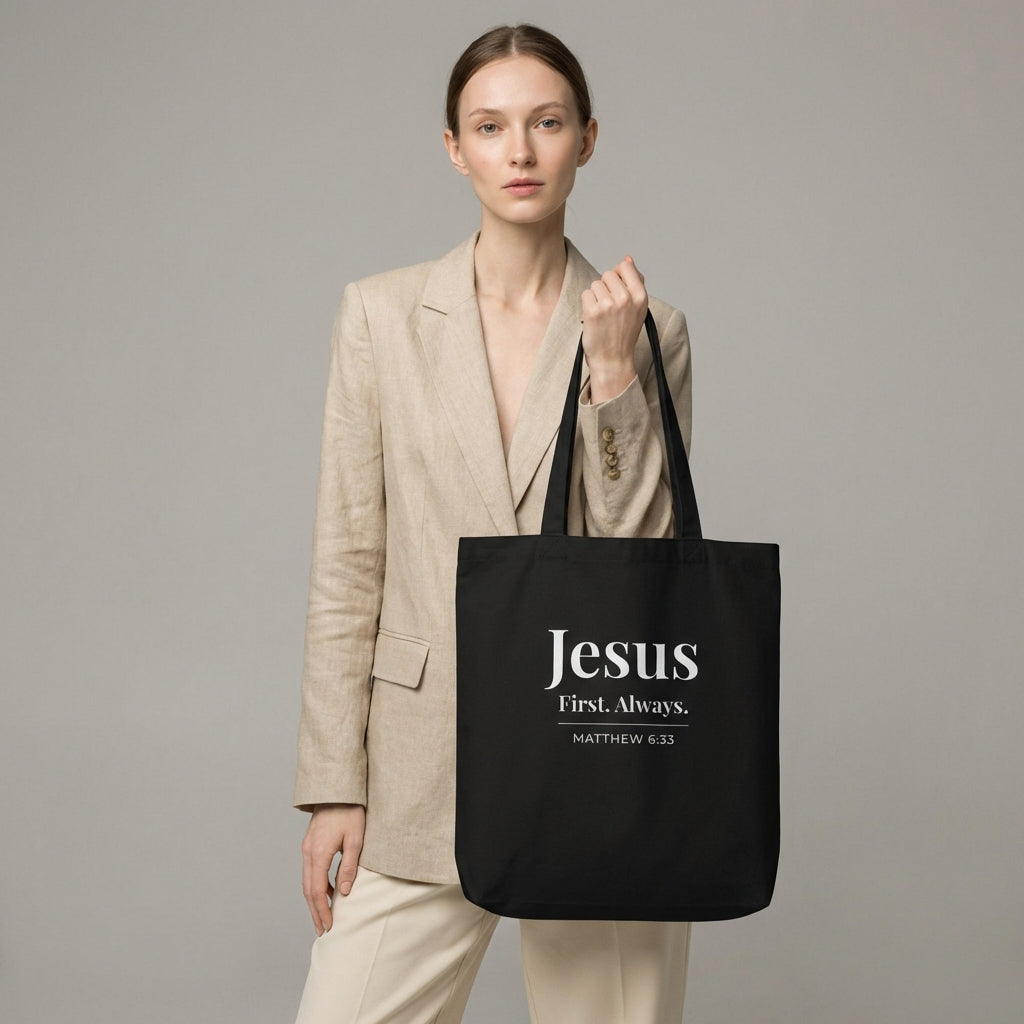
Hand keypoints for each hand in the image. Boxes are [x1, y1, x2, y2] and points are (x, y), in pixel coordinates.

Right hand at [301, 803, 364, 935]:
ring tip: (324, 917)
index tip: (328, 926)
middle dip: (315, 912)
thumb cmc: (350, 812)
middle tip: (323, 931)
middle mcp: (308, 852)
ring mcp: (307, 847)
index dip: (322, 911)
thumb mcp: (355, 839)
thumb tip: (344, 892)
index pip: (316, 891)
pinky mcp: (311, 844)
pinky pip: (310, 870)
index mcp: (318, 853)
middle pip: (308, 890)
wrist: (337, 790)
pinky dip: (316, 886)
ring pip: (307, 881)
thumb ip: (349, 866)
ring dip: (314, 900)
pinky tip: (327, 893)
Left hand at [581, 256, 647, 402]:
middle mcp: (626, 299)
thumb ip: (635, 282)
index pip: (625, 266)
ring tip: (603, 314)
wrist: (613, 360)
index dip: (618, 274)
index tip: (617, 288)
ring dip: (596, 297)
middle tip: (609, 307)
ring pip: (595, 284)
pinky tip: (594, 318)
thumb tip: (627, 259)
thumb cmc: (624, 334)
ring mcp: (609, 305)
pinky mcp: (592, 312)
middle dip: (605, 287)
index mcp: (640, 296)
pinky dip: (587, 304)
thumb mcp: (638, 308)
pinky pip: (586, 294)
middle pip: (607, 274)